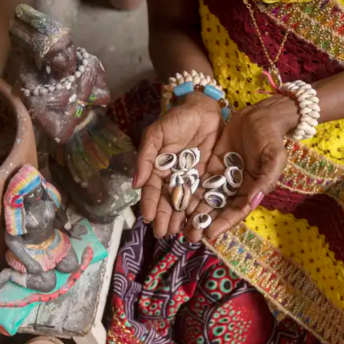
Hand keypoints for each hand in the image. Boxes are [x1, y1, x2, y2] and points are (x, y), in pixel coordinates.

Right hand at [134, 92, 221, 236]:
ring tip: (182, 232)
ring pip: (185, 202)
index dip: (150, 204)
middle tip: (164, 233)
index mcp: (158, 168)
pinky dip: (200, 209)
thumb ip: (146, 158)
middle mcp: (173, 177)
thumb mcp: (156, 134)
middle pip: (169, 200)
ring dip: (182, 218)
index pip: (153, 190)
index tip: (149, 219)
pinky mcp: (207, 177)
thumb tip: (136, 184)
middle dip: (166, 218)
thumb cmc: (176, 119)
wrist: (203, 110)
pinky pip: (203, 195)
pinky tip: (198, 221)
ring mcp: (191, 178)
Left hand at [184, 95, 297, 241]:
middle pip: (218, 210)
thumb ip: (265, 179)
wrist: (260, 115)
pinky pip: (199, 181)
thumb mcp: (274, 157)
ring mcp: (222, 177)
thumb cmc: (271, 137)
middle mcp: (236, 188)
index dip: (224, 224)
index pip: (237, 212)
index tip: (210, 234)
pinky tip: (175, 201)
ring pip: (206, 198)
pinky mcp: (212, 166)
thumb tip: (252, 201)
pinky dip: (188, 192)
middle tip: (188, 236)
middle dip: (204, 223)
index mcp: (252, 190)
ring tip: (178, 225)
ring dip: (193, 212)